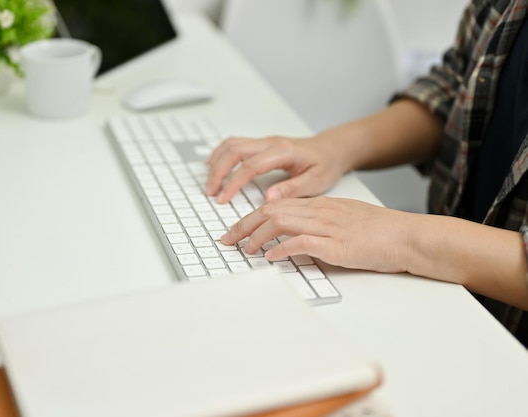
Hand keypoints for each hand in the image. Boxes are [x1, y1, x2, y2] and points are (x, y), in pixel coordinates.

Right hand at [205, 134, 349, 203]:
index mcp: (283, 152)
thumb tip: (268, 198)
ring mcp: (265, 142)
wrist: (333, 149)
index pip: (250, 166)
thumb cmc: (326, 164)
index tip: (223, 198)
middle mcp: (271, 143)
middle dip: (218, 171)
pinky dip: (221, 153)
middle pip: (234, 151)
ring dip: (217, 162)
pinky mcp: (262, 145)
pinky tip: (214, 164)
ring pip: (232, 144)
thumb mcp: (317, 181)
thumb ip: (292, 189)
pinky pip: (235, 144)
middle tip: (211, 192)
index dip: (233, 183)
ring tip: (210, 182)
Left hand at [221, 196, 413, 273]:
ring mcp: (328, 227)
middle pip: (271, 211)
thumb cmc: (380, 231)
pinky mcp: (337, 245)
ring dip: (258, 237)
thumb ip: (319, 223)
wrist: (408, 236)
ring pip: (281, 223)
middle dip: (244, 225)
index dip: (251, 218)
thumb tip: (295, 237)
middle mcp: (320, 211)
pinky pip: (301, 242)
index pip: (275, 205)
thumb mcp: (344, 219)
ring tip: (246, 249)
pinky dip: (281, 249)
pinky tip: (270, 258)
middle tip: (228, 240)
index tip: (236, 231)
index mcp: (320, 205)